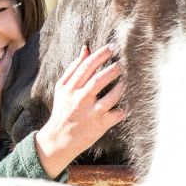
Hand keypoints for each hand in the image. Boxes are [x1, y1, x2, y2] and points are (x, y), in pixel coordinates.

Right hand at [34, 43, 125, 177]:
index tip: (112, 47)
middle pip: (99, 80)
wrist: (59, 139)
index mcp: (71, 88)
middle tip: (122, 63)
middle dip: (113, 69)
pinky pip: (117, 114)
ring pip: (111, 97)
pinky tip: (126, 104)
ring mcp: (91, 113)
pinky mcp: (100, 125)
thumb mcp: (62, 88)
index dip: (101, 54)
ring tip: (125, 81)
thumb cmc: (62, 110)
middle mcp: (80, 99)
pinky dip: (124, 109)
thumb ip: (74, 68)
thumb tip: (86, 49)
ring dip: (121, 87)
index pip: (87, 66)